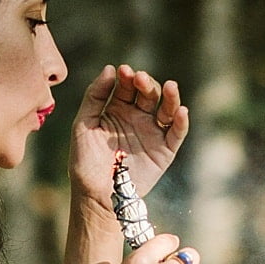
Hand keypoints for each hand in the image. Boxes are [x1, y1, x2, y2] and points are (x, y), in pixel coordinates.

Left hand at [70, 64, 188, 212]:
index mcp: (117, 110)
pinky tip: (181, 111)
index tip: (123, 71)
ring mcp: (152, 133)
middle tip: (139, 78)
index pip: (127, 87)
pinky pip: (176, 133)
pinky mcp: (164, 151)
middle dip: (146, 84)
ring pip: (166, 109)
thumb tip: (110, 69)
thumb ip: (95, 97)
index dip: (127, 77)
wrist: (95, 195)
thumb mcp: (83, 125)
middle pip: (148, 94)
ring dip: (169, 96)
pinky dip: (181, 122)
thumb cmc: (85, 161)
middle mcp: (137, 118)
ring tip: (170, 86)